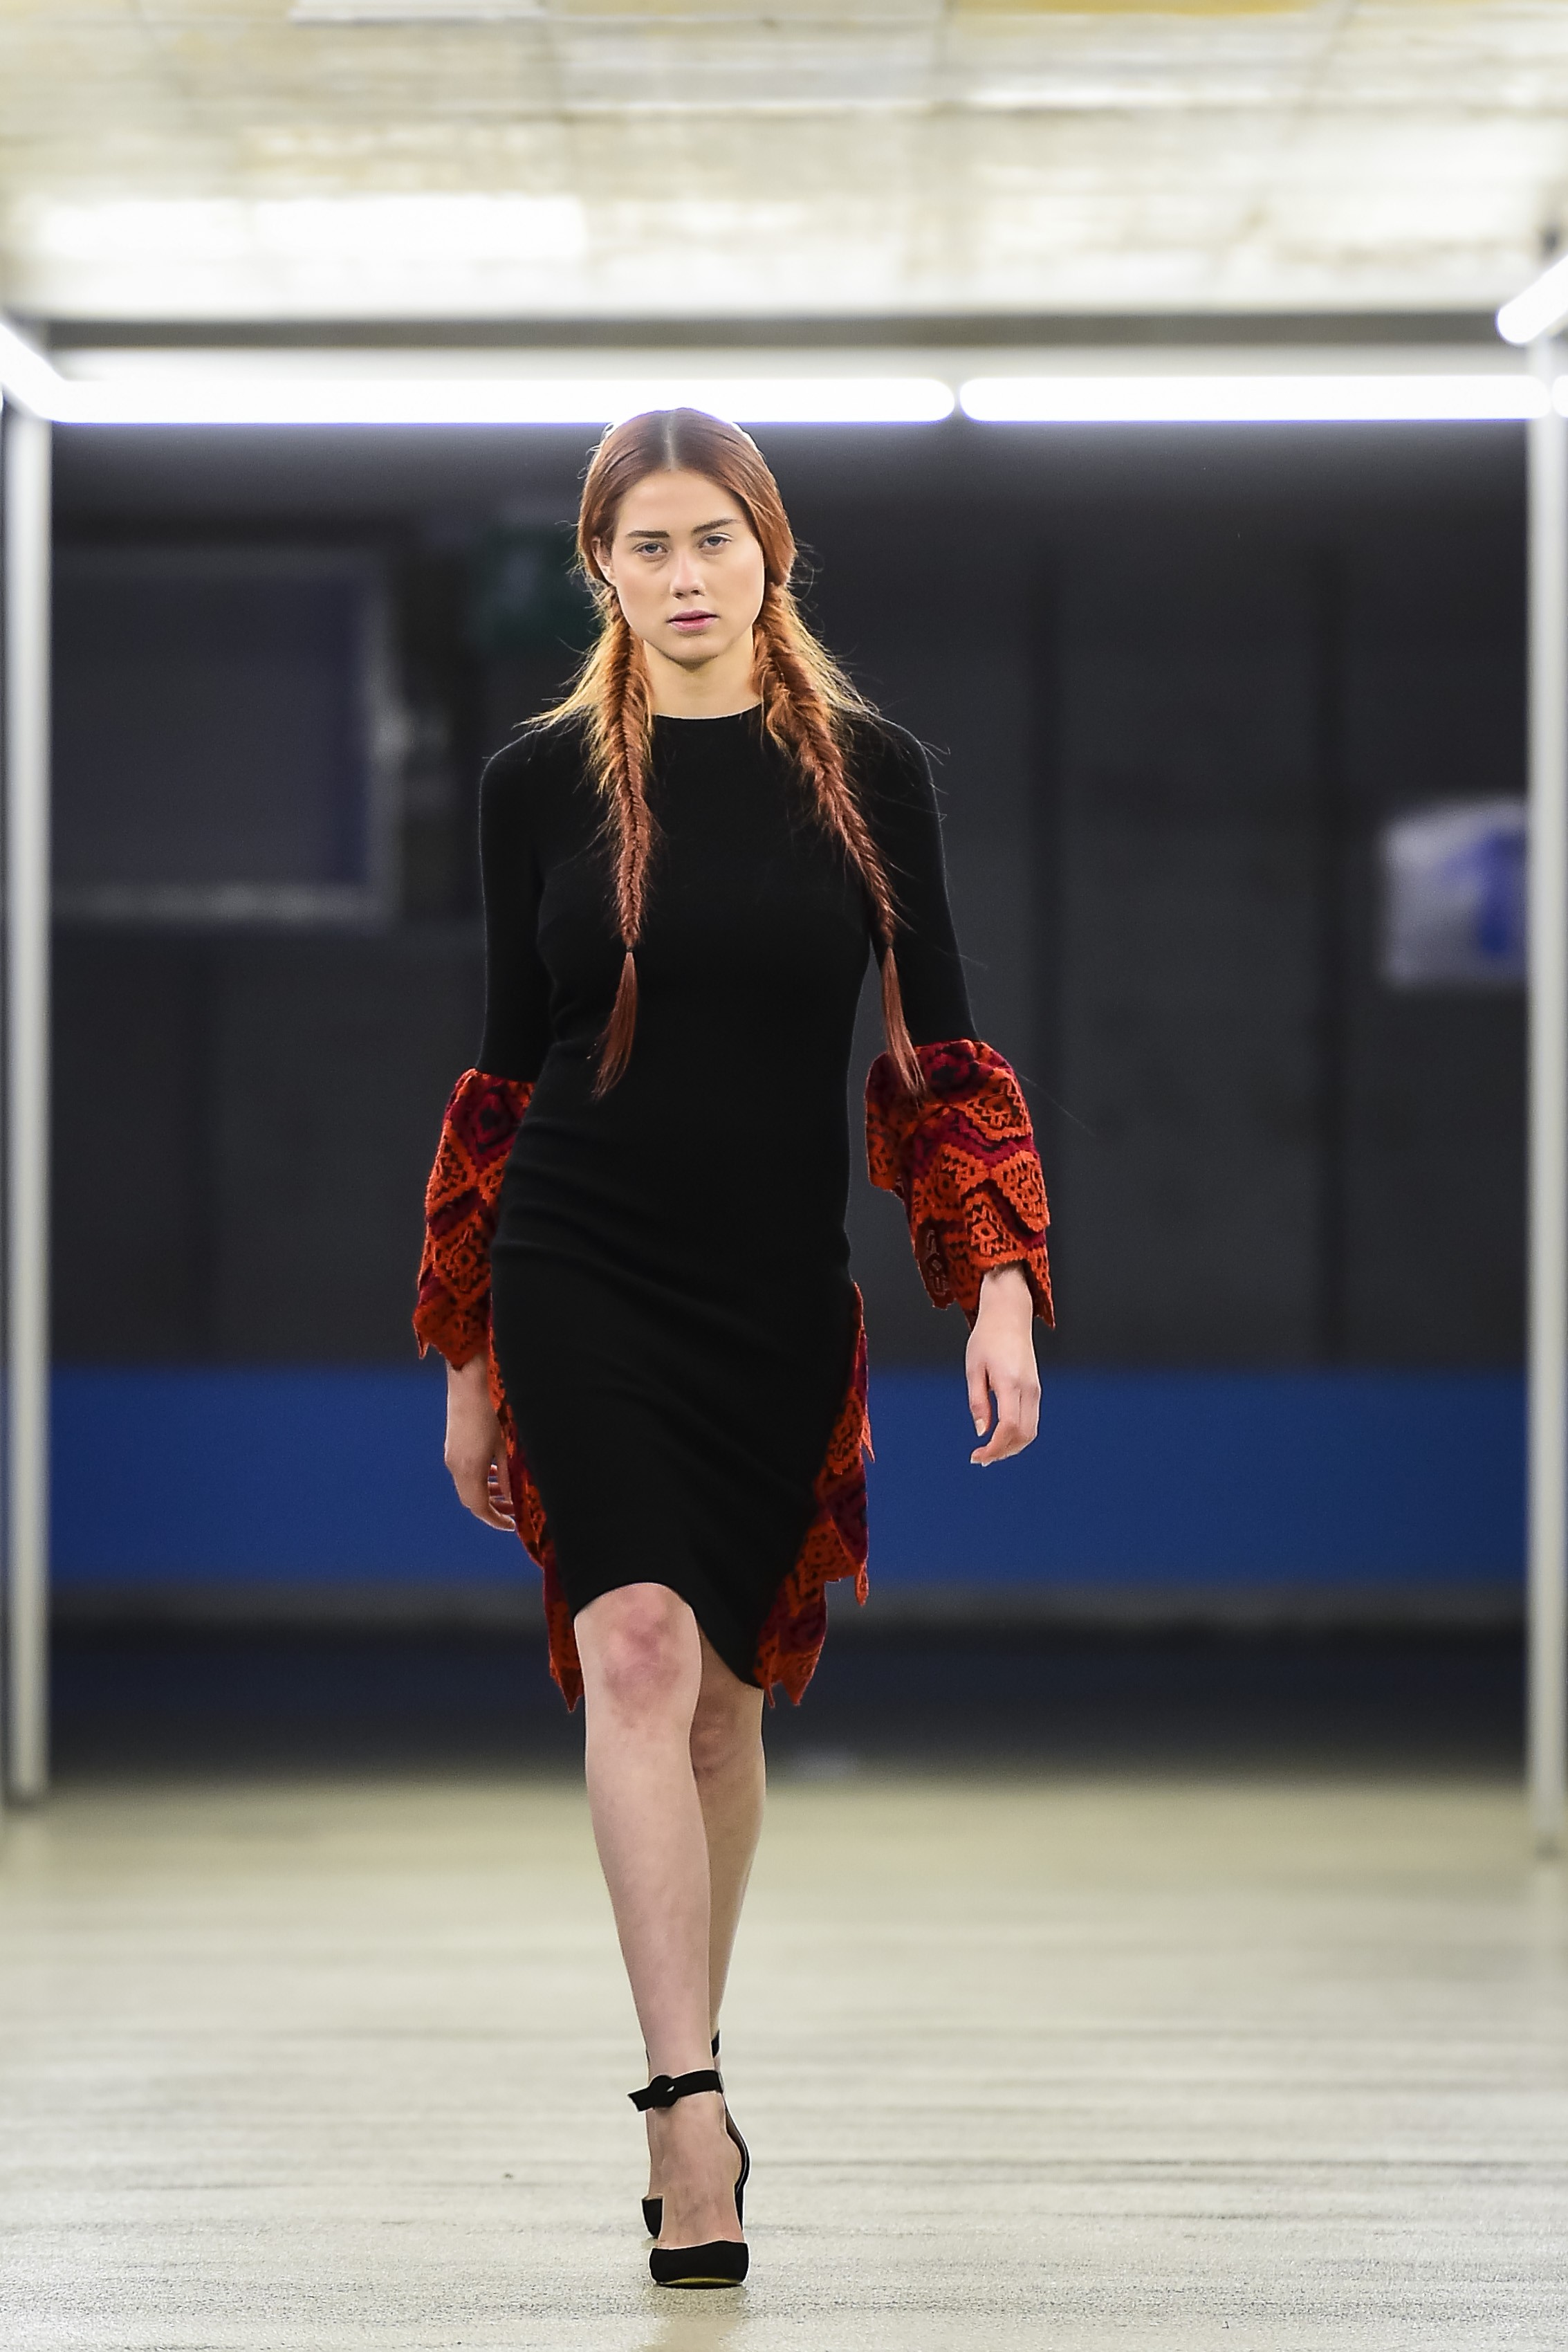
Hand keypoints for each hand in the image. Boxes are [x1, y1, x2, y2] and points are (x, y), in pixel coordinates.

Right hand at [444, 1355, 514, 1529]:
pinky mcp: (453, 1446)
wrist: (469, 1381)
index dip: (496, 1519)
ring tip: (508, 1495)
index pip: (479, 1507)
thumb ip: (508, 1474)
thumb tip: (513, 1497)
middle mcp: (455, 1465)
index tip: (512, 1525)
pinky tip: (496, 1475)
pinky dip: (480, 1479)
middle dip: (492, 1509)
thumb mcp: (505, 1444)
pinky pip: (464, 1473)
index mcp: (469, 1468)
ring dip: (486, 1494)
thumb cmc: (492, 1410)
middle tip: (513, 1511)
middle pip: (471, 1500)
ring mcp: (452, 1455)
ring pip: (467, 1486)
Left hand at [966, 1264, 1040, 1465]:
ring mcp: (1035, 1389)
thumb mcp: (973, 1368)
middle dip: (1003, 1452)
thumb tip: (982, 1431)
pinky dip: (1018, 1435)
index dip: (995, 1446)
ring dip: (1012, 1446)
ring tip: (990, 1451)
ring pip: (1031, 1431)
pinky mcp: (1036, 1389)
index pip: (1009, 1426)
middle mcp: (1028, 1388)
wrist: (1009, 1316)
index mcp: (1010, 1381)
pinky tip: (1001, 1437)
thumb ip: (977, 1402)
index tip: (978, 1455)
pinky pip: (1031, 1420)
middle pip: (1024, 1434)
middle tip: (981, 1458)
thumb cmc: (987, 1338)